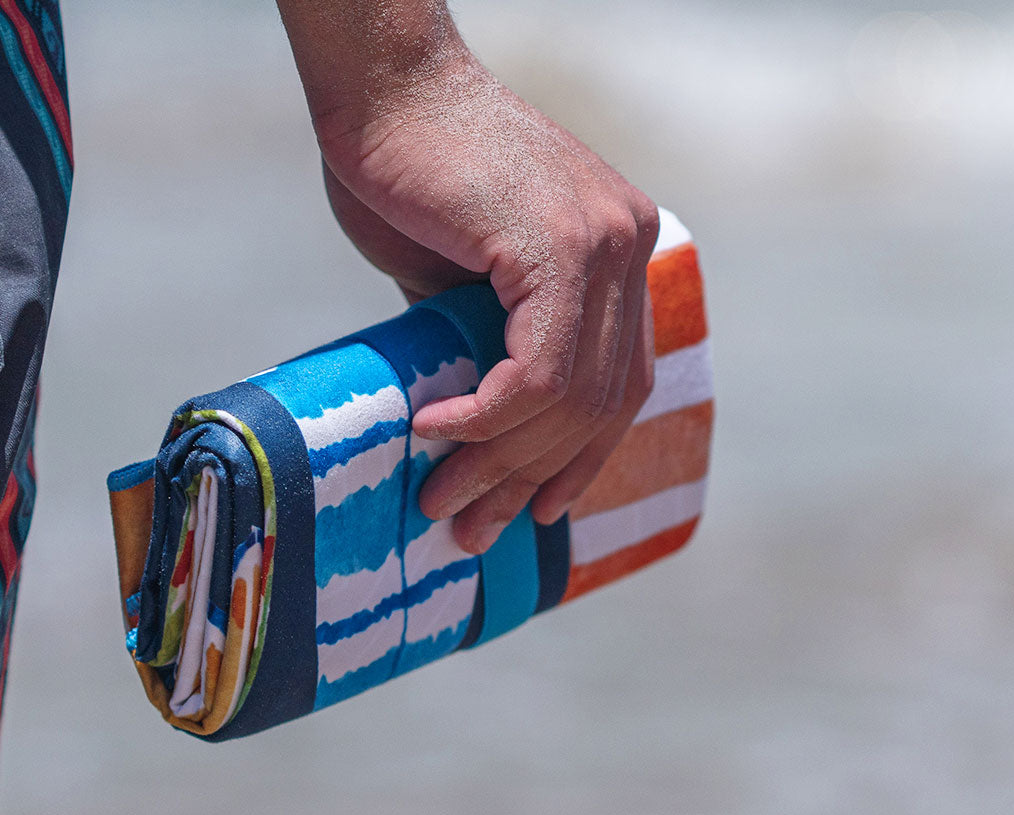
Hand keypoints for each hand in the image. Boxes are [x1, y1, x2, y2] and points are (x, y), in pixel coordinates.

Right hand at [314, 53, 659, 553]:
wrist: (383, 88)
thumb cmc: (405, 171)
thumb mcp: (458, 278)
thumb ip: (485, 340)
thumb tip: (476, 432)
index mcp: (620, 251)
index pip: (621, 384)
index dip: (581, 458)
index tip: (537, 510)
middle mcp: (630, 245)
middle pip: (600, 402)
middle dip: (532, 480)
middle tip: (469, 527)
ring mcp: (606, 243)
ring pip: (571, 396)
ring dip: (501, 463)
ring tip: (442, 500)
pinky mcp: (562, 245)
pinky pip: (539, 369)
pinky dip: (486, 416)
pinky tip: (435, 431)